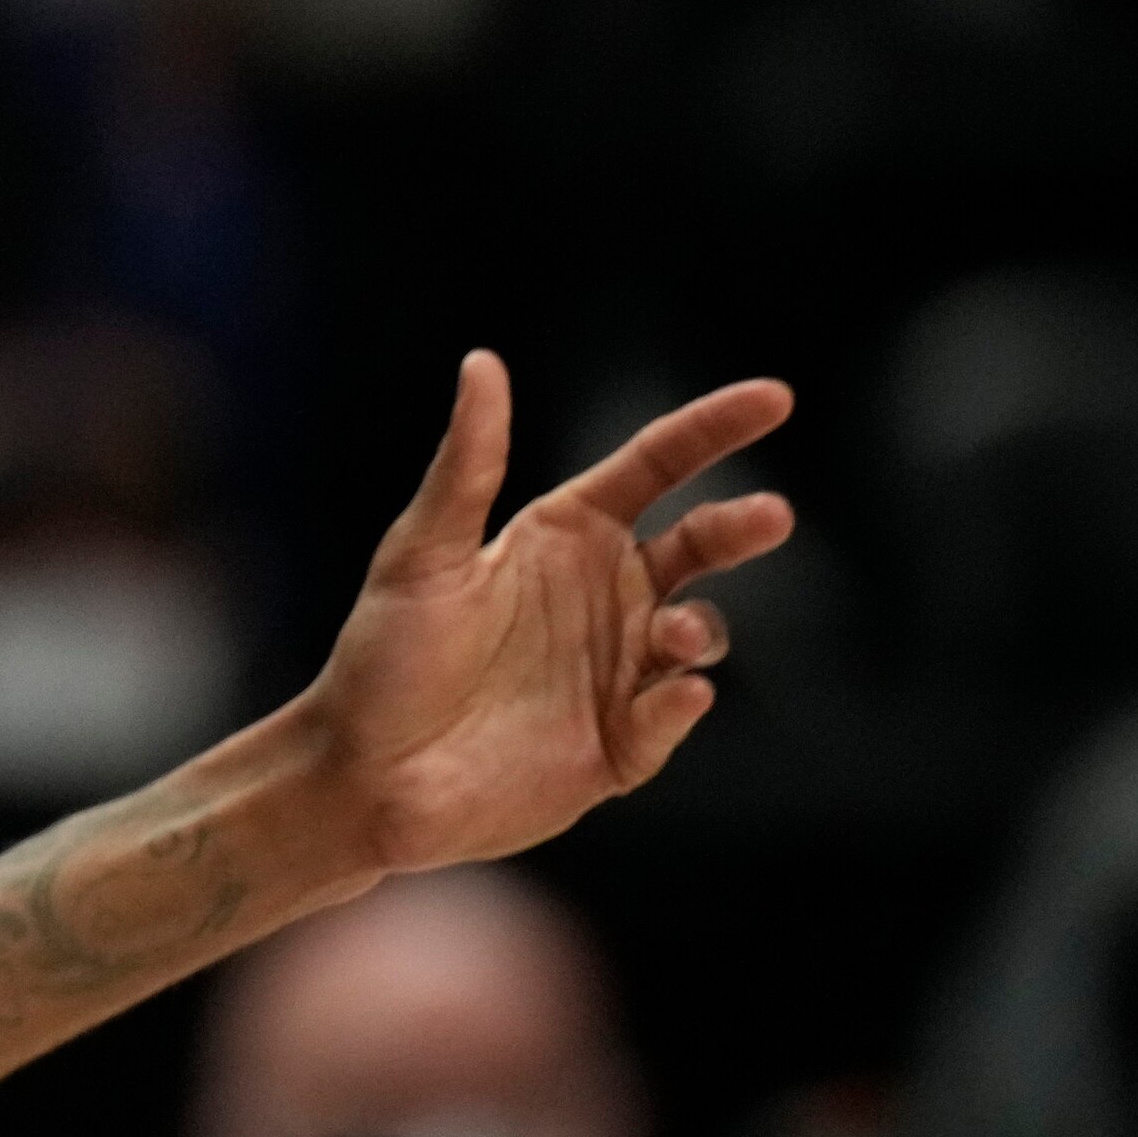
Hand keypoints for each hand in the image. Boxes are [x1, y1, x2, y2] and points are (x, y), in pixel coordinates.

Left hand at [293, 354, 794, 876]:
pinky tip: (672, 693)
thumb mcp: (423, 553)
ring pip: (696, 633)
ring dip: (697, 628)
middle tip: (771, 516)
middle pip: (696, 546)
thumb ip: (466, 464)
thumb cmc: (383, 656)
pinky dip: (681, 703)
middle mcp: (601, 596)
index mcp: (561, 537)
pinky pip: (671, 716)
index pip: (652, 467)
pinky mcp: (620, 744)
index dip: (712, 429)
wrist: (363, 774)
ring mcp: (616, 670)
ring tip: (673, 634)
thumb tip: (482, 362)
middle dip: (738, 529)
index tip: (775, 397)